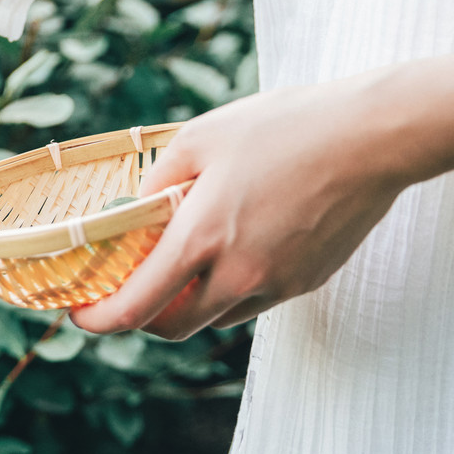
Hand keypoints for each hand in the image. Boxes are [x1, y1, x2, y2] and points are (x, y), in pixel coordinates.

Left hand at [72, 76, 410, 339]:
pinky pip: (254, 301)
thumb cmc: (284, 127)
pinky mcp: (308, 281)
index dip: (98, 320)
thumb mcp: (200, 139)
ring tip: (183, 257)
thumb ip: (156, 182)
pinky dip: (229, 288)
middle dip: (142, 317)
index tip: (78, 315)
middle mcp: (239, 275)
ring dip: (189, 301)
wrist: (374, 136)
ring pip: (216, 316)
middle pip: (173, 326)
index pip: (135, 308)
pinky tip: (232, 246)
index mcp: (202, 239)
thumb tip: (132, 212)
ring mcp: (278, 284)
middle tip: (126, 290)